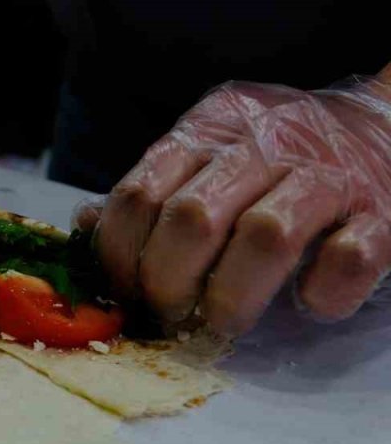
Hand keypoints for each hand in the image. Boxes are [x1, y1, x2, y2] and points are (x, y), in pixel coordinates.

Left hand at [77, 77, 390, 334]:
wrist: (386, 120)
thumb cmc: (279, 154)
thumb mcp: (208, 150)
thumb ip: (152, 187)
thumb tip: (83, 226)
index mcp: (210, 127)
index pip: (139, 193)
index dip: (118, 255)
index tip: (122, 294)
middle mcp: (266, 142)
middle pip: (192, 218)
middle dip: (167, 283)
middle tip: (169, 315)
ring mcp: (329, 174)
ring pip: (264, 236)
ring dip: (231, 296)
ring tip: (222, 323)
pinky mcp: (384, 210)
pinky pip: (348, 258)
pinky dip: (321, 292)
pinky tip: (307, 302)